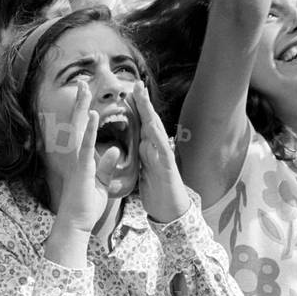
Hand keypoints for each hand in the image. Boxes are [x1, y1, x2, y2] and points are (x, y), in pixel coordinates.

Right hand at [52, 81, 119, 234]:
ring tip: (84, 88)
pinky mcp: (82, 169)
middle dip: (79, 102)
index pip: (81, 130)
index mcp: (81, 158)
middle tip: (81, 81)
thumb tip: (114, 149)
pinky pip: (86, 146)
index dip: (84, 111)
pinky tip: (92, 115)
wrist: (76, 223)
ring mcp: (77, 161)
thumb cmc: (86, 204)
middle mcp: (75, 156)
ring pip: (78, 129)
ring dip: (81, 107)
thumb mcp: (100, 182)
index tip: (86, 94)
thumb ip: (106, 166)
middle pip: (76, 123)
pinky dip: (89, 130)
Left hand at [135, 82, 191, 222]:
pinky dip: (158, 138)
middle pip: (149, 121)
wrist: (169, 211)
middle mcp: (157, 148)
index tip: (127, 92)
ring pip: (156, 130)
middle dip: (143, 102)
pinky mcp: (168, 167)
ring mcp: (164, 156)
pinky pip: (163, 150)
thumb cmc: (156, 191)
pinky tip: (152, 127)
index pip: (141, 123)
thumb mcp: (142, 169)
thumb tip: (136, 143)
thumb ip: (140, 155)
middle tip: (136, 83)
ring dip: (150, 112)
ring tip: (143, 96)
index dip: (134, 108)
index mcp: (148, 148)